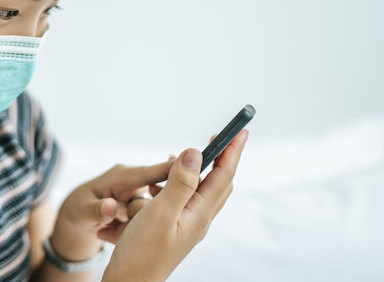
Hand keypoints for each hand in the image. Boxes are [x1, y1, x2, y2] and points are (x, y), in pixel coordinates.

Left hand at [49, 156, 175, 260]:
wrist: (75, 217)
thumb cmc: (78, 210)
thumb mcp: (83, 212)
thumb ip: (98, 211)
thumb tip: (110, 206)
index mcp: (122, 175)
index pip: (152, 172)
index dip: (173, 172)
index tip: (196, 171)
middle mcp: (134, 180)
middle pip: (158, 193)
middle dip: (151, 212)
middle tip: (129, 222)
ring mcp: (139, 190)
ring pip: (155, 207)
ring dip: (139, 222)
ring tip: (114, 228)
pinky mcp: (142, 200)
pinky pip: (150, 213)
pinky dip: (139, 225)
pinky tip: (116, 231)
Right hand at [102, 130, 247, 281]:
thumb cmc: (142, 253)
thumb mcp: (160, 213)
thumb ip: (179, 183)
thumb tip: (195, 152)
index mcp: (199, 214)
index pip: (223, 175)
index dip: (232, 151)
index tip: (241, 131)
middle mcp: (198, 219)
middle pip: (218, 182)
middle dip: (219, 158)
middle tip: (217, 138)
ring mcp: (186, 224)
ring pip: (198, 190)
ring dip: (190, 171)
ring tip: (172, 160)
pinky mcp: (173, 227)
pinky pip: (180, 199)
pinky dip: (172, 184)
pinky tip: (155, 184)